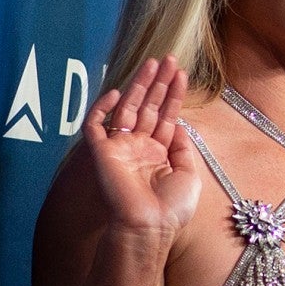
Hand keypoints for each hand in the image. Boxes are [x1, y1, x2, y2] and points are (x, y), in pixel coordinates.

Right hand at [83, 56, 199, 238]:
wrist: (149, 227)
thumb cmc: (171, 208)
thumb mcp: (189, 174)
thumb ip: (183, 147)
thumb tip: (180, 124)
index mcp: (159, 153)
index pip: (166, 116)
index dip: (173, 94)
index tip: (181, 73)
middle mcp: (139, 147)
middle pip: (149, 106)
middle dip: (158, 82)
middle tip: (168, 58)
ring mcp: (120, 148)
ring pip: (128, 108)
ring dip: (140, 85)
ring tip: (152, 63)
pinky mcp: (101, 153)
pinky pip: (95, 125)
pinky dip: (103, 108)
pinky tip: (119, 92)